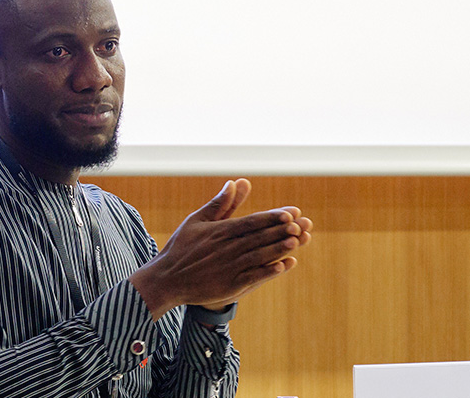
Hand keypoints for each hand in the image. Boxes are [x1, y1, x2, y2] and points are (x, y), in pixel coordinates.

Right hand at [130, 179, 312, 319]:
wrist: (166, 280)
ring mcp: (228, 268)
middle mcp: (226, 248)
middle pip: (259, 237)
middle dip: (282, 231)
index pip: (251, 222)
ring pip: (258, 256)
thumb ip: (219, 204)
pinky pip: (251, 278)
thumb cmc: (181, 247)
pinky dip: (267, 272)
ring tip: (297, 241)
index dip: (272, 217)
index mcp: (220, 231)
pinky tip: (282, 267)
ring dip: (278, 249)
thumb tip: (235, 182)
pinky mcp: (228, 286)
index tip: (291, 212)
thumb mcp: (197, 220)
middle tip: (303, 224)